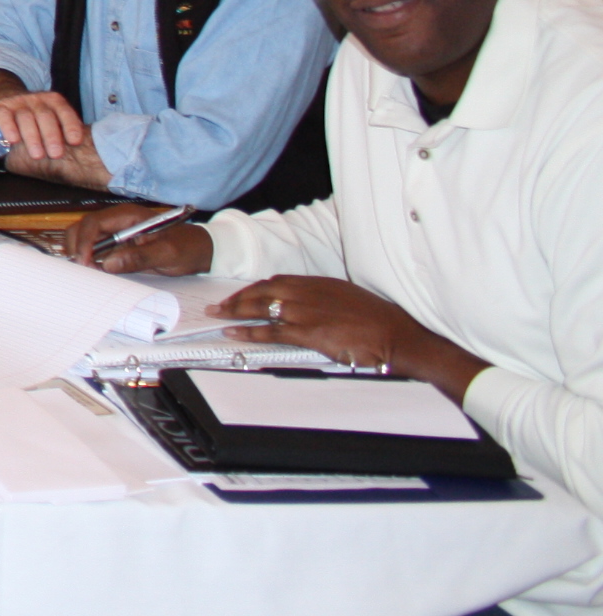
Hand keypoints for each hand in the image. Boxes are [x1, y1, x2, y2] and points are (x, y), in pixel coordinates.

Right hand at [0, 87, 92, 163]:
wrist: (5, 98)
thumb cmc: (35, 118)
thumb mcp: (51, 118)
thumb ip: (63, 130)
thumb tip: (84, 153)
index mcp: (53, 101)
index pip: (64, 111)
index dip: (71, 126)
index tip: (75, 142)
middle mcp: (36, 99)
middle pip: (45, 115)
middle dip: (51, 136)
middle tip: (56, 155)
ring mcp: (18, 102)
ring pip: (25, 117)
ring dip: (32, 137)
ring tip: (38, 155)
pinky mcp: (0, 107)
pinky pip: (4, 116)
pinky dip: (9, 128)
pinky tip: (13, 140)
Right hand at [67, 203, 213, 271]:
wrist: (202, 251)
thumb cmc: (187, 247)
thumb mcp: (167, 253)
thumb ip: (138, 257)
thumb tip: (107, 264)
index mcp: (127, 215)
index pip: (94, 223)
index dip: (84, 241)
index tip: (84, 261)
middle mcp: (117, 222)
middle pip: (83, 228)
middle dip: (77, 247)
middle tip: (82, 269)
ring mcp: (116, 234)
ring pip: (85, 239)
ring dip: (82, 254)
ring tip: (88, 272)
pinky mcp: (118, 246)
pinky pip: (96, 251)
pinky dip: (90, 260)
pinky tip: (95, 272)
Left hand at [212, 276, 484, 395]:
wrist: (397, 334)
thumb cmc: (380, 320)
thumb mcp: (350, 299)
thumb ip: (327, 299)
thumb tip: (314, 307)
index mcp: (319, 283)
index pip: (277, 281)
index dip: (256, 288)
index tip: (243, 294)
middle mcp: (308, 292)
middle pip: (262, 290)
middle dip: (238, 297)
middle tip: (220, 304)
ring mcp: (306, 311)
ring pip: (260, 306)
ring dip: (235, 311)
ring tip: (218, 315)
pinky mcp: (308, 331)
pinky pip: (270, 330)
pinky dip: (249, 330)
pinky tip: (234, 332)